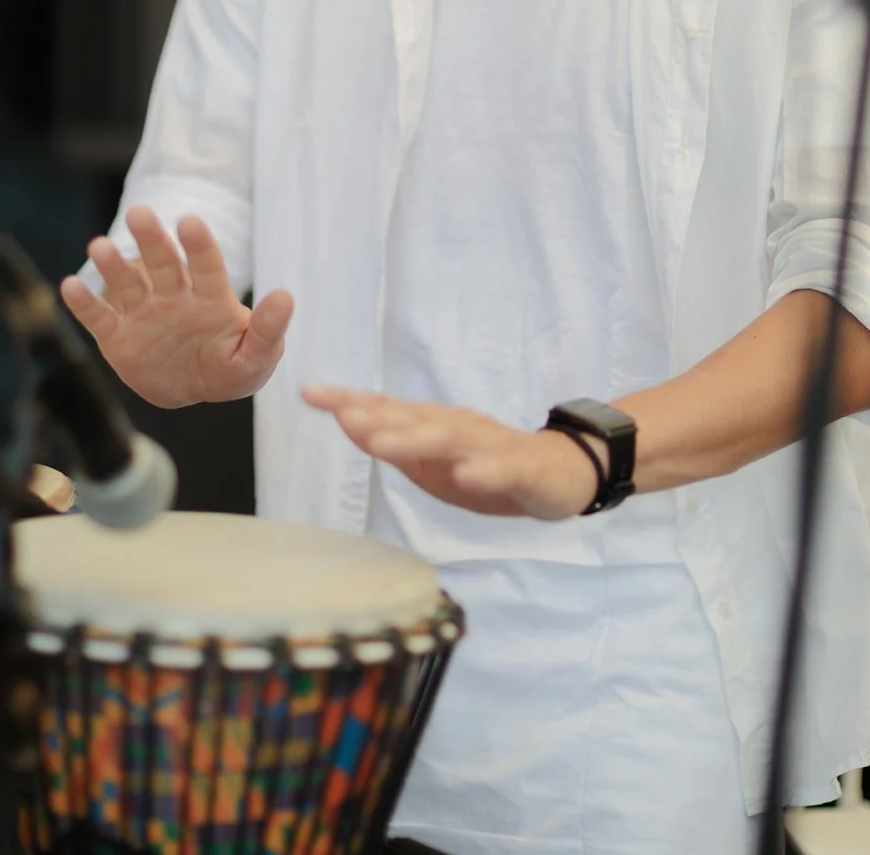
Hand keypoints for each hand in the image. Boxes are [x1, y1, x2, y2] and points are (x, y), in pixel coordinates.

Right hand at [60, 205, 292, 407]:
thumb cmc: (232, 368)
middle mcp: (174, 297)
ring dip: (114, 265)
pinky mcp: (118, 336)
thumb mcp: (256, 357)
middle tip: (140, 213)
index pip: (206, 265)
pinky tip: (68, 285)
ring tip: (99, 245)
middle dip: (151, 239)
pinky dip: (85, 303)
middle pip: (162, 263)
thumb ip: (269, 329)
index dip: (198, 244)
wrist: (194, 390)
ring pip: (127, 283)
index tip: (189, 221)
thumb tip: (286, 296)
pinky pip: (99, 318)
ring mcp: (144, 313)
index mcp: (210, 298)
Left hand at [301, 387, 603, 520]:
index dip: (349, 401)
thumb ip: (398, 446)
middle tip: (340, 414)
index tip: (308, 394)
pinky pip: (501, 470)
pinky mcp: (522, 468)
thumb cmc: (488, 467)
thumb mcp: (435, 464)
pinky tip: (465, 475)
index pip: (386, 410)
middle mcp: (457, 426)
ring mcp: (490, 445)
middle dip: (375, 418)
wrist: (561, 471)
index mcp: (433, 425)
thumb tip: (353, 427)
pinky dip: (483, 472)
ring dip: (415, 440)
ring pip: (450, 440)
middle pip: (412, 420)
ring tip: (381, 444)